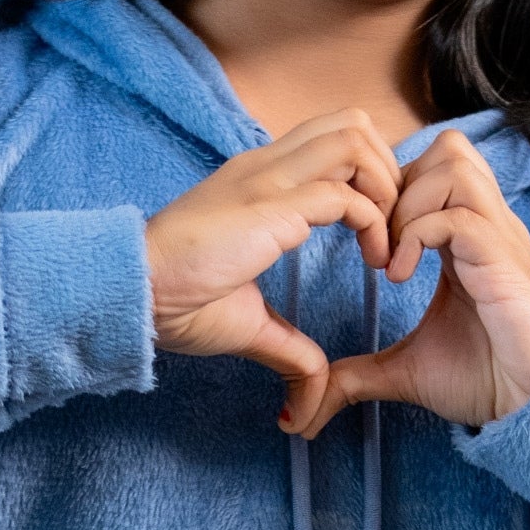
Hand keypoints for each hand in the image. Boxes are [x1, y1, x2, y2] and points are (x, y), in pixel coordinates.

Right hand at [144, 111, 401, 417]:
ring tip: (386, 244)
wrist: (137, 292)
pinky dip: (376, 224)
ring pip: (356, 140)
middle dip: (388, 169)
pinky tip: (375, 265)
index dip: (369, 176)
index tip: (377, 233)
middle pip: (354, 123)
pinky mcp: (273, 206)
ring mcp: (270, 179)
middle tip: (393, 229)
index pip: (332, 140)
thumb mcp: (248, 324)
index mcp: (260, 177)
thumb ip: (286, 349)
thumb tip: (303, 406)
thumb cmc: (178, 304)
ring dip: (387, 189)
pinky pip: (348, 194)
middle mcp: (268, 165)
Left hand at [281, 130, 529, 439]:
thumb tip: (309, 404)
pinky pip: (459, 215)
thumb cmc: (485, 379)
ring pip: (454, 165)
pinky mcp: (504, 258)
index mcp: (468, 235)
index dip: (392, 189)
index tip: (367, 240)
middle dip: (399, 183)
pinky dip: (420, 235)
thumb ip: (358, 373)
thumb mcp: (406, 371)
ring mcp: (499, 235)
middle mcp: (487, 223)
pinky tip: (401, 277)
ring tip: (389, 256)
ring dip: (409, 204)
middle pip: (447, 147)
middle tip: (376, 239)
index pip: (433, 166)